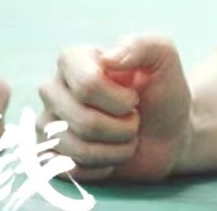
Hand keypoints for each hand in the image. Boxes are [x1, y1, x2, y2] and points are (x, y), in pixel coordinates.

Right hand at [37, 32, 191, 181]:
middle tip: (134, 120)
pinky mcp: (51, 156)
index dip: (119, 100)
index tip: (134, 97)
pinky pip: (73, 171)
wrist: (168, 134)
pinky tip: (111, 155)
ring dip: (117, 149)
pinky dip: (104, 167)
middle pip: (84, 121)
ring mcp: (48, 124)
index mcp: (73, 59)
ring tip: (125, 137)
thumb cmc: (162, 92)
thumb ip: (143, 45)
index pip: (87, 85)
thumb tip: (108, 57)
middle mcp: (53, 89)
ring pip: (80, 149)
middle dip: (123, 128)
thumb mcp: (164, 58)